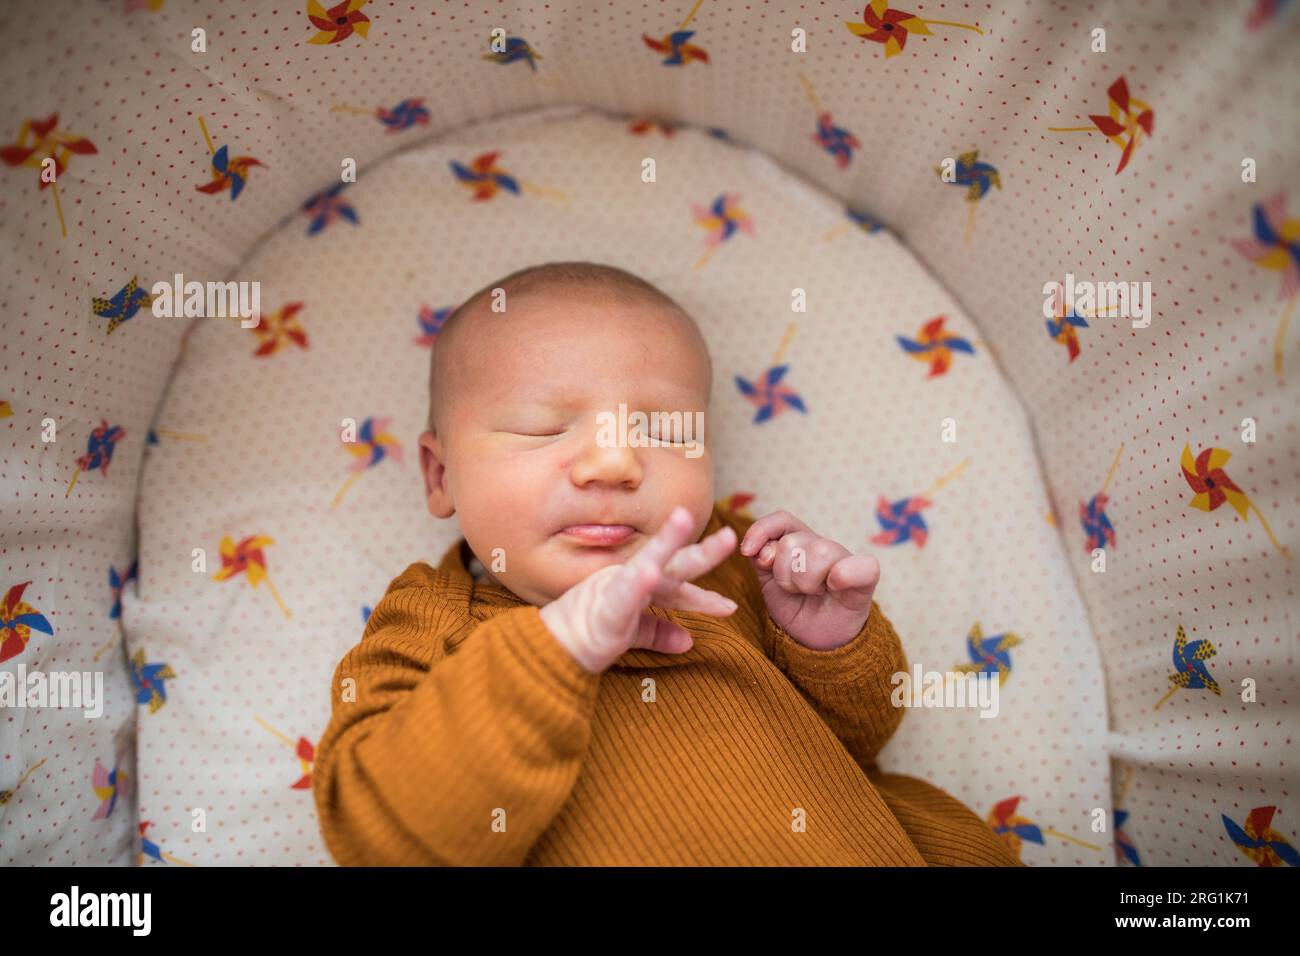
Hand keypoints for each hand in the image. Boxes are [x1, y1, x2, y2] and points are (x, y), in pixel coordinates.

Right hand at [539, 506, 739, 673]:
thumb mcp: (631, 634)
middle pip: (675, 564)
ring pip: (649, 561)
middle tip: (730, 537)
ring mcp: (619, 586)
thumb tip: (689, 642)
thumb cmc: (589, 636)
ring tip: (683, 518)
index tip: (728, 606)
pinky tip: (650, 572)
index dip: (704, 597)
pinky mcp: (605, 601)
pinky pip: (623, 591)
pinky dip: (637, 582)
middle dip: (704, 552)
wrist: (555, 647)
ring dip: (667, 541)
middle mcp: (634, 580)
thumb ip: (658, 632)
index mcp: (642, 588)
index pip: (679, 589)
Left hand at [739, 510, 879, 650]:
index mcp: (801, 541)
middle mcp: (823, 545)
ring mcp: (846, 560)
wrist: (817, 640)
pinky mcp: (865, 579)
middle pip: (792, 542)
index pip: (782, 521)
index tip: (748, 552)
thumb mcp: (769, 582)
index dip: (762, 531)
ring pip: (818, 552)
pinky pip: (864, 566)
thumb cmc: (796, 607)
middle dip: (784, 573)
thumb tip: (758, 549)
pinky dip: (846, 574)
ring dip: (805, 582)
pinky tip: (835, 586)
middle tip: (794, 589)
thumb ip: (761, 559)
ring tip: (811, 593)